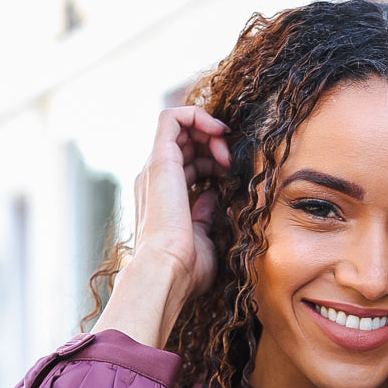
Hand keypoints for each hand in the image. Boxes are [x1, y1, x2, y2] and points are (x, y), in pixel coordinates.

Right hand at [94, 106, 230, 347]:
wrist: (168, 272)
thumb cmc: (186, 269)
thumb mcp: (204, 240)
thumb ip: (206, 217)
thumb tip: (214, 198)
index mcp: (164, 199)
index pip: (187, 164)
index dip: (212, 160)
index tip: (232, 173)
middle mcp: (155, 180)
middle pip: (185, 142)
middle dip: (213, 144)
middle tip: (231, 162)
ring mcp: (155, 169)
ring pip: (179, 127)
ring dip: (209, 131)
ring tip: (226, 153)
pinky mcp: (159, 160)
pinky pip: (172, 117)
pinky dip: (197, 115)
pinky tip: (218, 132)